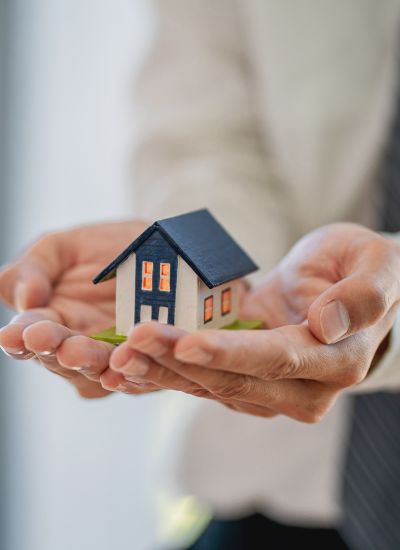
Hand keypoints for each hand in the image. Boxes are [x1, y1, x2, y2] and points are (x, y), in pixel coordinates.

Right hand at [0, 220, 157, 397]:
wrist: (160, 246)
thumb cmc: (103, 248)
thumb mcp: (60, 249)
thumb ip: (32, 270)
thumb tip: (25, 299)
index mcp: (50, 322)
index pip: (28, 335)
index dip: (19, 337)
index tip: (12, 335)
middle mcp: (78, 347)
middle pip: (62, 357)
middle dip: (54, 349)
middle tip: (44, 339)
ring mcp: (113, 360)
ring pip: (99, 369)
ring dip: (88, 362)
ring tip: (76, 352)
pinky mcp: (150, 363)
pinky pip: (142, 372)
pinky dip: (132, 372)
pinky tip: (121, 367)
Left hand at [105, 224, 399, 420]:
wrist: (346, 285)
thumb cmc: (366, 268)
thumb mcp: (377, 265)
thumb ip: (362, 296)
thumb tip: (326, 325)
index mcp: (337, 361)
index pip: (278, 360)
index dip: (231, 354)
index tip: (186, 342)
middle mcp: (303, 387)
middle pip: (234, 380)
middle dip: (180, 362)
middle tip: (130, 343)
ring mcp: (272, 389)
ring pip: (211, 387)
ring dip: (163, 372)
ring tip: (118, 356)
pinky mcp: (246, 378)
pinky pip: (202, 381)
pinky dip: (165, 375)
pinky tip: (128, 369)